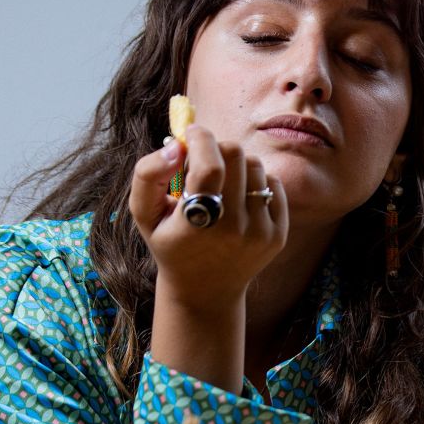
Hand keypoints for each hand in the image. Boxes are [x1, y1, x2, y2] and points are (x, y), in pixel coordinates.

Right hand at [128, 124, 288, 313]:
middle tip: (203, 162)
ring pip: (256, 166)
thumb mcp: (144, 214)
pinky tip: (238, 199)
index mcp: (197, 225)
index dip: (201, 139)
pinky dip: (255, 182)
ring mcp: (260, 233)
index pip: (209, 166)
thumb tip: (176, 145)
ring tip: (221, 185)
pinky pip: (273, 184)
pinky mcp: (279, 234)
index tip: (191, 134)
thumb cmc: (171, 243)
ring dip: (236, 165)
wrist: (205, 289)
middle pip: (235, 155)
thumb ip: (147, 174)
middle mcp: (233, 230)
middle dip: (216, 149)